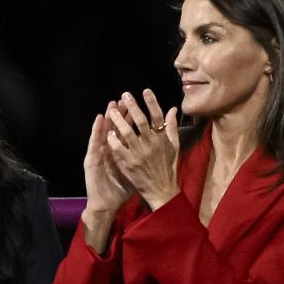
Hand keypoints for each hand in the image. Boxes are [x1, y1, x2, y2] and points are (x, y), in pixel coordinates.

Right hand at [82, 108, 137, 218]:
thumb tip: (156, 148)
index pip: (127, 132)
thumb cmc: (121, 190)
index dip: (132, 119)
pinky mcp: (92, 159)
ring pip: (105, 132)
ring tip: (113, 104)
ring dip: (109, 117)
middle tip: (126, 99)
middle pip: (116, 128)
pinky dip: (97, 130)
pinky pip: (95, 142)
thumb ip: (143, 158)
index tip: (139, 106)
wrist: (106, 204)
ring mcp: (100, 153)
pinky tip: (100, 119)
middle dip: (121, 114)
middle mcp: (110, 150)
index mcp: (121, 152)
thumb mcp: (134, 172)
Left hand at [104, 89, 180, 211]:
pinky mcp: (130, 165)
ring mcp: (140, 155)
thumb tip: (173, 109)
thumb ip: (172, 128)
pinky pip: (119, 149)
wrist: (162, 192)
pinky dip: (114, 140)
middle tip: (124, 95)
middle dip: (132, 106)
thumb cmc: (168, 169)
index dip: (152, 103)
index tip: (145, 91)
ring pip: (127, 133)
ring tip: (112, 110)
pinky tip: (109, 133)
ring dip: (119, 121)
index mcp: (163, 140)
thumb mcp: (174, 148)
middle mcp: (152, 146)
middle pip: (141, 122)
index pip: (158, 117)